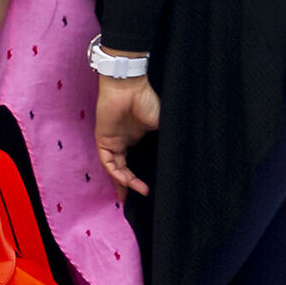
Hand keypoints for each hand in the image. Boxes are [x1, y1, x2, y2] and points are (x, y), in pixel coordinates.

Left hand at [94, 75, 159, 195]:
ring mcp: (112, 141)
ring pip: (116, 168)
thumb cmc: (146, 100)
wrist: (129, 85)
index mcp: (136, 137)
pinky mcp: (103, 139)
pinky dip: (117, 173)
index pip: (136, 161)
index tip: (151, 189)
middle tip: (139, 199)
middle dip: (129, 185)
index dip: (141, 175)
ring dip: (125, 182)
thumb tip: (183, 159)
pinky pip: (108, 162)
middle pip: (124, 169)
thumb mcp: (162, 124)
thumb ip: (168, 142)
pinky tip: (128, 182)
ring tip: (138, 193)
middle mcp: (123, 141)